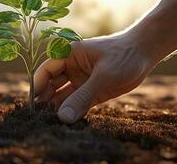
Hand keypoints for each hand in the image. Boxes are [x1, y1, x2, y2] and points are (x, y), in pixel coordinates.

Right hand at [34, 32, 155, 123]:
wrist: (144, 53)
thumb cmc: (123, 56)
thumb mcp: (104, 76)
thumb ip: (82, 97)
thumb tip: (63, 118)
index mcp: (68, 55)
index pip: (46, 71)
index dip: (37, 86)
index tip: (32, 104)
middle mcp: (70, 68)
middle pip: (51, 85)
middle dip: (45, 99)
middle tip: (40, 117)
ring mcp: (80, 80)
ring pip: (63, 96)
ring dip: (58, 108)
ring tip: (51, 122)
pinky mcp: (90, 91)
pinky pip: (77, 103)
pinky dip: (72, 112)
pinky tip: (67, 121)